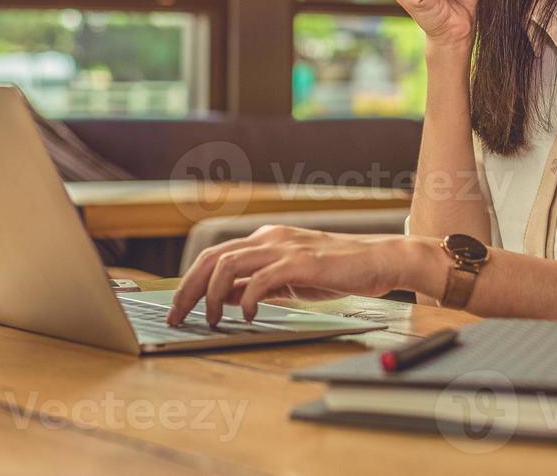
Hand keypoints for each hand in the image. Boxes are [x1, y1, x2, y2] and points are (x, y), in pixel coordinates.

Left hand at [165, 226, 442, 325]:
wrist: (380, 260)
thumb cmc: (339, 271)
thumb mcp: (290, 279)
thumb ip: (258, 284)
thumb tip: (224, 297)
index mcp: (266, 239)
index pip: (215, 256)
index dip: (190, 281)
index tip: (178, 307)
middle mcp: (270, 237)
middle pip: (212, 258)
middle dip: (188, 288)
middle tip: (176, 316)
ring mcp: (284, 247)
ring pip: (228, 264)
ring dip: (211, 295)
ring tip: (210, 319)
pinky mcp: (300, 262)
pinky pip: (260, 279)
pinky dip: (246, 298)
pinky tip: (248, 315)